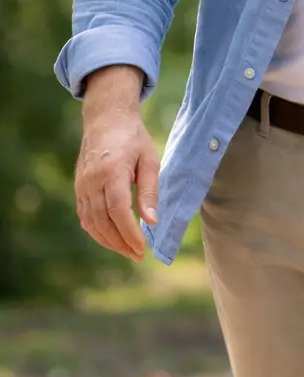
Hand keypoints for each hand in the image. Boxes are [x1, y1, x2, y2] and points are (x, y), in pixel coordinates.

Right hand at [75, 66, 158, 261]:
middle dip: (120, 242)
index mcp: (111, 173)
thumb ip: (150, 190)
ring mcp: (81, 186)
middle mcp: (91, 182)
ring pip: (91, 222)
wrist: (106, 120)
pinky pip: (85, 216)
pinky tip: (111, 238)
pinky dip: (97, 230)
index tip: (142, 248)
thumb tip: (152, 221)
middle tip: (138, 256)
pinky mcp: (78, 188)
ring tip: (128, 251)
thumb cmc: (134, 139)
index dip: (129, 233)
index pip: (118, 211)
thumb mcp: (149, 160)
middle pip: (102, 221)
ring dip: (108, 240)